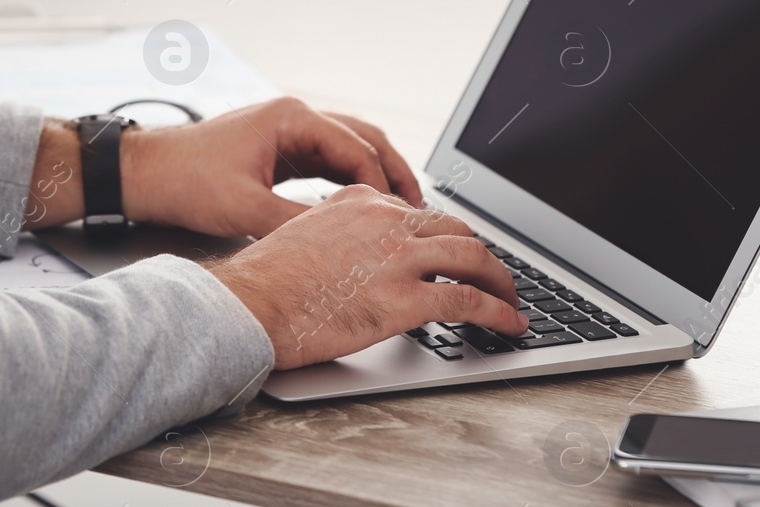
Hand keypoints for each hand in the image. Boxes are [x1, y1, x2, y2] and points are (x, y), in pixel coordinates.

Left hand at [120, 97, 423, 237]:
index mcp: (291, 119)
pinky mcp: (281, 150)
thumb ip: (299, 223)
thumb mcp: (246, 210)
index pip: (357, 149)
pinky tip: (364, 207)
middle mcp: (295, 118)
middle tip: (419, 207)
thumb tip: (344, 242)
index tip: (401, 216)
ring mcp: (289, 132)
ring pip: (350, 149)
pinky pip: (329, 161)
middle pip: (365, 139)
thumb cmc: (186, 182)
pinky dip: (351, 181)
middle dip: (394, 173)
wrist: (147, 175)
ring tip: (400, 210)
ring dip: (376, 176)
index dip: (384, 185)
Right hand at [208, 185, 528, 369]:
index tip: (455, 255)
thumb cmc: (263, 284)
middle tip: (494, 277)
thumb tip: (361, 263)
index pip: (419, 212)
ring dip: (501, 281)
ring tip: (512, 302)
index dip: (445, 238)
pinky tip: (509, 325)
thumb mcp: (304, 238)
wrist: (248, 305)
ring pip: (473, 258)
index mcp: (360, 202)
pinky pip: (469, 301)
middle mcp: (385, 221)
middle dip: (482, 254)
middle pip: (456, 229)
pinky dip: (498, 313)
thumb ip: (342, 238)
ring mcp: (398, 257)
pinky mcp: (406, 298)